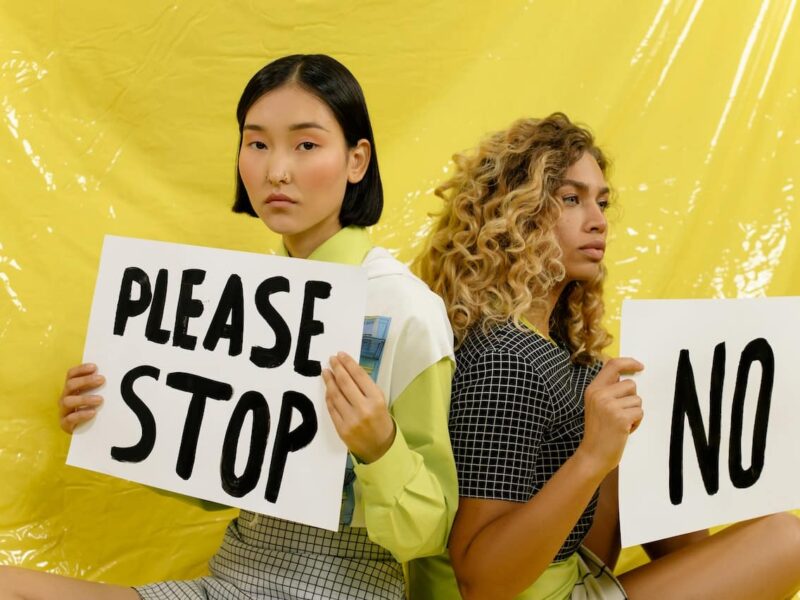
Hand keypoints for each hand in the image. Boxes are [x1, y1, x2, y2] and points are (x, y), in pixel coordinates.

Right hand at [58, 363, 104, 432]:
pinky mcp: (65, 424)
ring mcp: (64, 411)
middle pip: (70, 385)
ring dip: (84, 398)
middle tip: (101, 380)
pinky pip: (70, 418)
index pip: (71, 375)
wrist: (85, 431)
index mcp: (71, 389)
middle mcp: (65, 397)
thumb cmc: (91, 408)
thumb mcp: (94, 395)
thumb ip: (98, 386)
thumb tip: (110, 376)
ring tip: (100, 399)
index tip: (95, 367)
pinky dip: (81, 414)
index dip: (81, 369)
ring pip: (68, 401)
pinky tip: (93, 413)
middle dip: (86, 381)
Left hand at [322, 352, 395, 463]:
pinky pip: (331, 408)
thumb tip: (347, 370)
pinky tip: (327, 388)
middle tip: (331, 359)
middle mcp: (363, 408)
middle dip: (337, 368)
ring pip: (335, 395)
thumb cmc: (380, 420)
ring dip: (329, 381)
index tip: (341, 355)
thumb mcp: (380, 400)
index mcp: (376, 399)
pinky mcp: (341, 429)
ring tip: (326, 372)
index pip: (359, 375)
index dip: (348, 363)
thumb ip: (365, 387)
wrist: (380, 447)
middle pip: (345, 382)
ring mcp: (351, 419)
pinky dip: (328, 397)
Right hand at [578, 357, 643, 474]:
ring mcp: (609, 406)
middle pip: (631, 384)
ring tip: (621, 423)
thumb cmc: (598, 431)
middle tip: (620, 413)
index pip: (613, 365)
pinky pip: (640, 413)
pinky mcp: (620, 418)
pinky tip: (625, 429)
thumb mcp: (596, 405)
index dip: (629, 362)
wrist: (593, 454)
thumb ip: (608, 389)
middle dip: (632, 399)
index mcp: (593, 389)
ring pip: (637, 400)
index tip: (640, 366)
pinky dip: (636, 422)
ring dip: (634, 412)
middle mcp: (600, 394)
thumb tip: (628, 376)